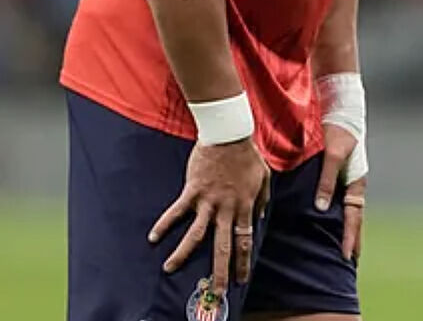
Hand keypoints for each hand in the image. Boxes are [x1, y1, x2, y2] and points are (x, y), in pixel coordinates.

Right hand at [148, 138, 270, 294]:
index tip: (240, 279)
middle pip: (222, 247)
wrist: (229, 135)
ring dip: (182, 254)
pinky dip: (164, 224)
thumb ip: (262, 200)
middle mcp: (227, 209)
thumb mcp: (264, 178)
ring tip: (169, 269)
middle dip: (218, 271)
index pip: (244, 241)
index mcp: (245, 207)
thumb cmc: (247, 156)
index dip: (242, 262)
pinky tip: (153, 237)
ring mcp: (208, 201)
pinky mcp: (192, 191)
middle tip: (214, 292)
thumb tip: (259, 218)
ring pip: (195, 235)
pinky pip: (176, 212)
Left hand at [314, 123, 365, 260]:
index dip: (350, 237)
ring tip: (343, 245)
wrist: (341, 109)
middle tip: (351, 260)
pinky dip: (338, 214)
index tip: (347, 256)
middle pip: (355, 217)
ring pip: (348, 210)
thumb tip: (321, 207)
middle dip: (354, 238)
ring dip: (346, 227)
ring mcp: (347, 179)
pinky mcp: (338, 173)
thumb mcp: (332, 155)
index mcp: (356, 182)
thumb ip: (326, 181)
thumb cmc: (339, 131)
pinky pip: (340, 200)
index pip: (353, 217)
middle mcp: (353, 184)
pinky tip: (329, 220)